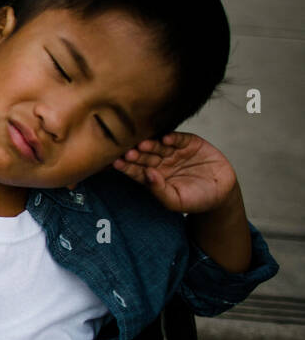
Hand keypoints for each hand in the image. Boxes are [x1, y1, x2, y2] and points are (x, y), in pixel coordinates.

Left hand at [112, 132, 237, 214]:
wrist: (222, 193)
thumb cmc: (195, 200)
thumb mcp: (176, 201)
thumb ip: (159, 190)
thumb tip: (147, 175)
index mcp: (152, 175)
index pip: (135, 170)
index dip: (127, 167)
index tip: (117, 163)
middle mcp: (160, 161)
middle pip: (145, 156)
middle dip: (137, 154)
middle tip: (129, 153)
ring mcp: (174, 151)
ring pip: (159, 146)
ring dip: (152, 145)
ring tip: (144, 145)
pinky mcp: (190, 143)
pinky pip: (180, 139)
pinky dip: (174, 138)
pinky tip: (166, 138)